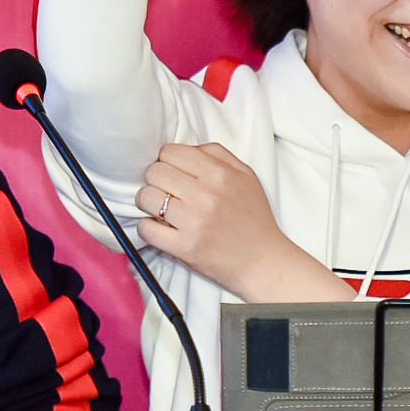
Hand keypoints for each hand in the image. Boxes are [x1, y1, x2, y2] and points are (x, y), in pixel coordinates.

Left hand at [134, 143, 346, 302]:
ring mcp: (193, 222)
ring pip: (146, 197)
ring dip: (148, 202)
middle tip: (166, 191)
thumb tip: (186, 149)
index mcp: (220, 173)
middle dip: (156, 180)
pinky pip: (146, 229)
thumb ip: (217, 155)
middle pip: (155, 171)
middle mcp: (205, 194)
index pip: (170, 152)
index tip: (172, 172)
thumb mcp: (246, 176)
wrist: (263, 261)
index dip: (167, 161)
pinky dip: (147, 228)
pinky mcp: (184, 247)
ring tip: (160, 209)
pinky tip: (160, 228)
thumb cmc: (254, 218)